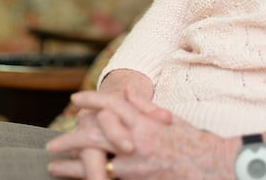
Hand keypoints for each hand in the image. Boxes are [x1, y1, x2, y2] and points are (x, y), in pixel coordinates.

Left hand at [47, 88, 229, 179]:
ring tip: (54, 166)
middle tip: (52, 144)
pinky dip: (92, 178)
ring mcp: (135, 163)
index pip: (112, 105)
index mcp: (145, 121)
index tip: (75, 98)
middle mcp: (136, 140)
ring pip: (95, 161)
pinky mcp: (137, 179)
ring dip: (72, 165)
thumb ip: (146, 107)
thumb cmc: (194, 142)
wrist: (213, 166)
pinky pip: (108, 178)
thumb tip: (125, 94)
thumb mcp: (171, 119)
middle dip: (71, 139)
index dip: (92, 101)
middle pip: (95, 135)